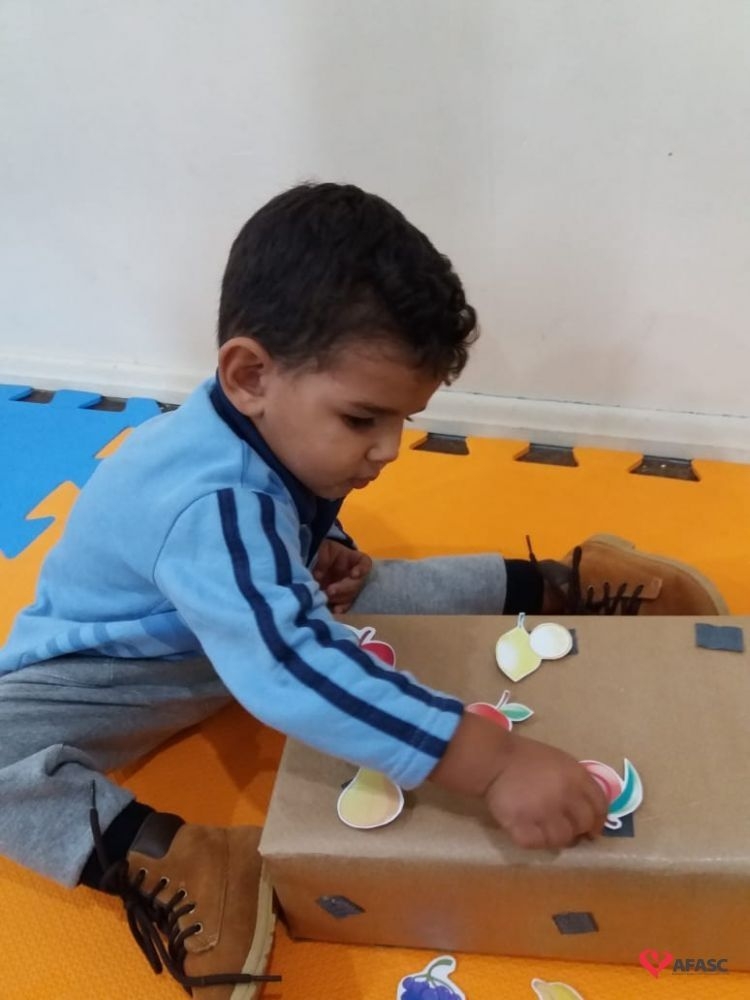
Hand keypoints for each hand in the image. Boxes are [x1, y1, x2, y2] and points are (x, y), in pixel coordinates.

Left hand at [313, 539, 372, 613]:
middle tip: (330, 591)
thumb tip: (318, 575)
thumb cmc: (326, 551)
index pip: (365, 563)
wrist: (318, 560)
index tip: (354, 574)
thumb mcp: (325, 548)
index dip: (362, 570)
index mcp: (354, 560)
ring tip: (326, 598)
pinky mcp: (341, 597)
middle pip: (357, 584)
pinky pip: (344, 605)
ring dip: (340, 599)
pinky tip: (334, 610)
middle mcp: (355, 575)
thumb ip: (323, 558)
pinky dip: (340, 609)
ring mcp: (349, 587)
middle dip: (344, 588)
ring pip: (351, 596)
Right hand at [484, 734, 608, 848]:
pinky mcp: (522, 825)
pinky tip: (529, 831)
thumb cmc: (527, 758)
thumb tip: (587, 810)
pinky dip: (535, 841)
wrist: (494, 758)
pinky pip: (537, 844)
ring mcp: (544, 812)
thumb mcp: (560, 762)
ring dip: (556, 838)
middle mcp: (565, 795)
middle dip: (578, 831)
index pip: (600, 806)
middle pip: (584, 824)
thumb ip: (577, 783)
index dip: (599, 821)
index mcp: (576, 777)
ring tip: (544, 830)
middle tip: (566, 830)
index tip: (592, 829)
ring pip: (562, 839)